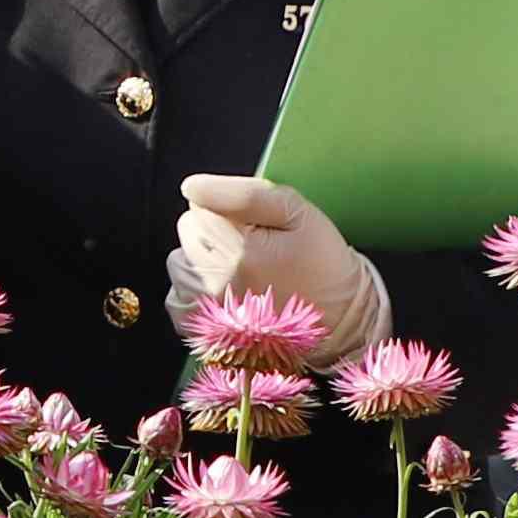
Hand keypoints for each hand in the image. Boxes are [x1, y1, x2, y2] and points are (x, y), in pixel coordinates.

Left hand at [172, 169, 388, 364]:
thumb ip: (243, 194)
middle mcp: (215, 282)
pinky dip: (194, 291)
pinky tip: (225, 291)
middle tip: (254, 246)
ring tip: (240, 270)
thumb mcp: (297, 214)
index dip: (226, 208)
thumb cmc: (321, 264)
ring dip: (202, 260)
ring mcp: (207, 309)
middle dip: (214, 231)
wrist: (340, 320)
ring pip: (180, 262)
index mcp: (238, 250)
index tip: (255, 224)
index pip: (199, 206)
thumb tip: (192, 187)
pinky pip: (176, 297)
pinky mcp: (204, 330)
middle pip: (188, 232)